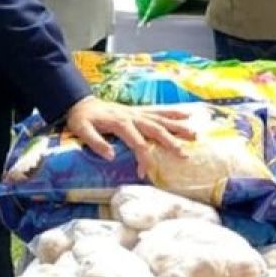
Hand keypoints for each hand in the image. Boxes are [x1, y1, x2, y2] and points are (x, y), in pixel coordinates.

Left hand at [66, 97, 194, 178]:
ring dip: (178, 126)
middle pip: (156, 130)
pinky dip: (172, 112)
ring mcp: (137, 112)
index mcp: (121, 123)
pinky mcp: (138, 111)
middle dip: (170, 142)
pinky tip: (186, 113)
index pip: (137, 143)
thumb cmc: (81, 119)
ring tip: (194, 134)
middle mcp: (133, 116)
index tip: (144, 174)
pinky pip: (158, 110)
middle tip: (184, 154)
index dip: (143, 159)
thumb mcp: (82, 130)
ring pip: (161, 119)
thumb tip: (111, 156)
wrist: (80, 102)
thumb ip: (96, 142)